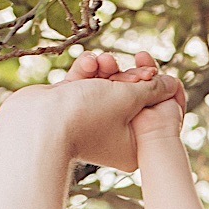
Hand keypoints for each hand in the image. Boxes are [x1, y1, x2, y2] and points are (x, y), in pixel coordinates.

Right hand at [69, 49, 187, 151]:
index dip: (153, 87)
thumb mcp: (128, 97)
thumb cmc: (85, 115)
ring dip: (105, 68)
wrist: (36, 122)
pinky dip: (87, 72)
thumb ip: (151, 88)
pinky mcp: (70, 108)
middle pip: (130, 97)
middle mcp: (112, 137)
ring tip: (101, 61)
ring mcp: (89, 122)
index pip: (152, 112)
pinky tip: (86, 63)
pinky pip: (86, 85)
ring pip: (106, 86)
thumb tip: (172, 84)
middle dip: (126, 75)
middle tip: (124, 66)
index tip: (150, 71)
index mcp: (132, 146)